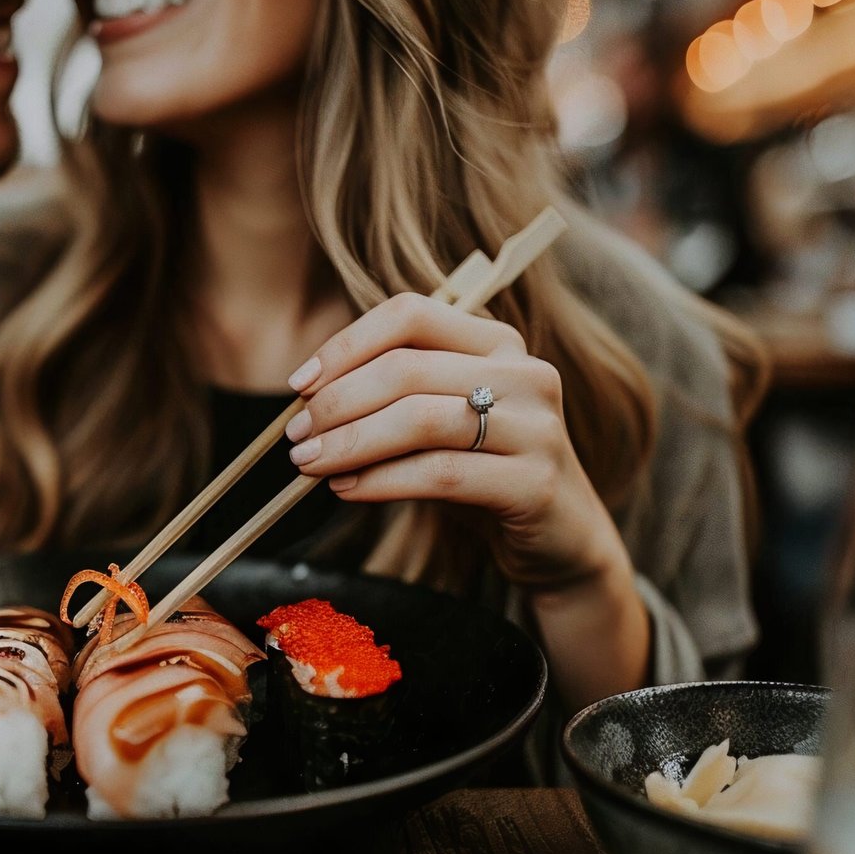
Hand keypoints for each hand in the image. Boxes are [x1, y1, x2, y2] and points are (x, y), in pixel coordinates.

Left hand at [285, 292, 630, 595]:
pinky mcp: (535, 482)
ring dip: (350, 442)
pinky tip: (346, 489)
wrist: (559, 539)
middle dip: (336, 402)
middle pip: (406, 368)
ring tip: (308, 463)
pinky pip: (441, 473)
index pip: (409, 315)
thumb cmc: (482, 472)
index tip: (298, 385)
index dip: (345, 345)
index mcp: (496, 342)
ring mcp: (537, 426)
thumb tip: (305, 402)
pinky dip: (382, 481)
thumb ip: (388, 401)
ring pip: (420, 419)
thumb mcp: (437, 424)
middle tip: (295, 435)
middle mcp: (524, 371)